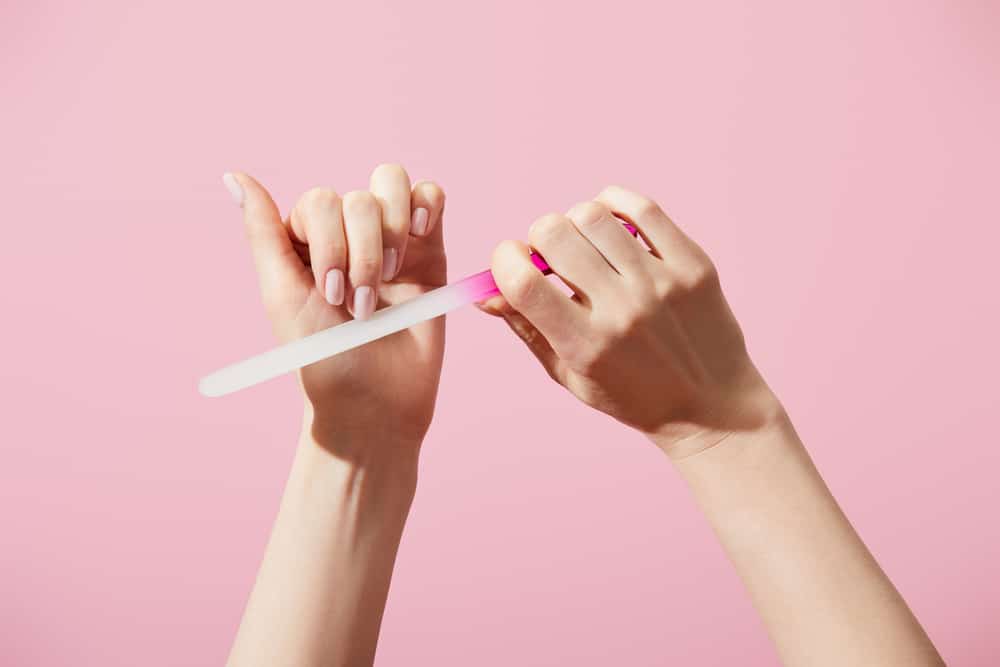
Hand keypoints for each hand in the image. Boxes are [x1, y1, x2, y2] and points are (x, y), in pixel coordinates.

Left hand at [223, 164, 446, 451]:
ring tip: (391, 280)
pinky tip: (420, 235)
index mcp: (307, 240)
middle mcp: (348, 234)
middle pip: (359, 198)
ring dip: (392, 234)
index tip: (330, 295)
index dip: (330, 244)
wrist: (377, 403)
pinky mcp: (431, 250)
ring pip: (393, 186)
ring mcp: (391, 239)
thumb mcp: (283, 294)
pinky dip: (427, 205)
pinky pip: (431, 196)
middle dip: (363, 253)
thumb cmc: (324, 359)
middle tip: (360, 305)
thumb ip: (263, 231)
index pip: (321, 201)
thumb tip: (233, 174)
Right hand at [479, 186, 780, 457]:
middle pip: (553, 234)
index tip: (511, 264)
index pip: (522, 282)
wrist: (711, 407)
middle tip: (552, 258)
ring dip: (576, 223)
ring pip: (592, 213)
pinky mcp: (692, 264)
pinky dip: (615, 206)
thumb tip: (486, 292)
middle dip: (539, 238)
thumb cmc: (631, 394)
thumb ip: (527, 329)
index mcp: (585, 346)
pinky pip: (642, 207)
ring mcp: (661, 284)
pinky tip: (612, 226)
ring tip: (587, 245)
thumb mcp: (570, 375)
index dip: (503, 261)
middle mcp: (622, 311)